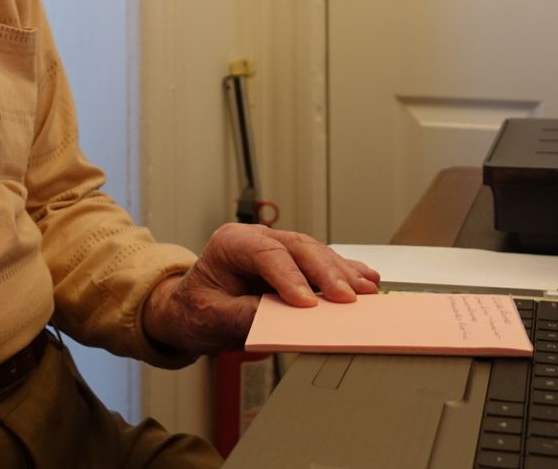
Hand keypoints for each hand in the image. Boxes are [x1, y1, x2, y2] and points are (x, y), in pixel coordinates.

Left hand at [141, 223, 380, 354]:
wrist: (192, 311)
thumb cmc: (197, 310)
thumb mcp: (214, 317)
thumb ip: (245, 315)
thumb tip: (280, 319)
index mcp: (231, 243)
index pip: (266, 254)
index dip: (290, 278)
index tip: (308, 304)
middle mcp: (256, 238)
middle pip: (298, 248)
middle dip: (326, 272)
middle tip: (346, 297)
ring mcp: (276, 246)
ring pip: (315, 252)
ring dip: (342, 272)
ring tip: (365, 289)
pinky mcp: (292, 262)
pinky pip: (321, 262)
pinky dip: (344, 271)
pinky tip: (365, 277)